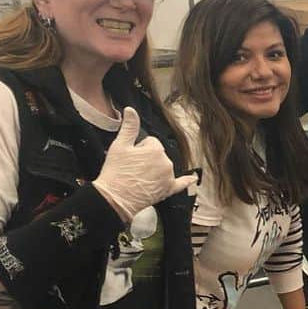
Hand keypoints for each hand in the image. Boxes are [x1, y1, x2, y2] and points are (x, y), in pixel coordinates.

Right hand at [93, 107, 195, 221]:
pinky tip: (192, 179)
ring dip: (154, 170)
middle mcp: (166, 161)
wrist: (115, 198)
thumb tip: (131, 110)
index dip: (138, 148)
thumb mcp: (120, 145)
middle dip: (146, 159)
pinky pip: (181, 184)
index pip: (150, 142)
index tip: (130, 156)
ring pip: (164, 167)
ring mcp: (169, 176)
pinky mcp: (168, 190)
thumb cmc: (116, 172)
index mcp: (156, 149)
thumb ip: (129, 127)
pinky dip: (186, 181)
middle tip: (131, 168)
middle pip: (157, 154)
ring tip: (137, 178)